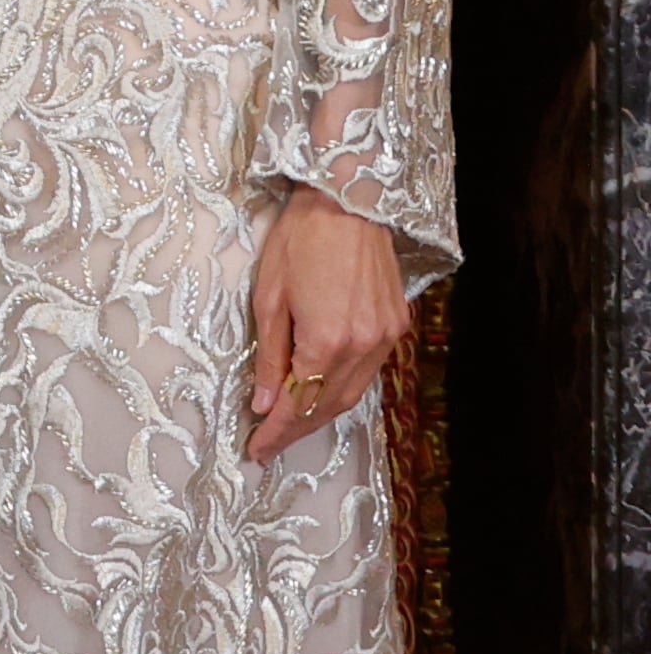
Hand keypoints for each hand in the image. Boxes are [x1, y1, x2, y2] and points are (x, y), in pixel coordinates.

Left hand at [246, 189, 406, 461]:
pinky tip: (321, 388)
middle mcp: (363, 346)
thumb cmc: (298, 241)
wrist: (347, 202)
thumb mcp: (269, 297)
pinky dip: (343, 385)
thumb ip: (269, 355)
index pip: (299, 402)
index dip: (276, 431)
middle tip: (268, 443)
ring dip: (321, 410)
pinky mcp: (396, 325)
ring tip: (289, 423)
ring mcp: (386, 337)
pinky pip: (369, 370)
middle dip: (297, 428)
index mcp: (327, 340)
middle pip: (329, 404)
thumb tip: (263, 402)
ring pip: (353, 392)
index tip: (256, 450)